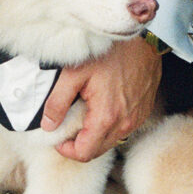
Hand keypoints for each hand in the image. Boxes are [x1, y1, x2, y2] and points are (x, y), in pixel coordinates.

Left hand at [41, 37, 161, 161]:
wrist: (143, 39)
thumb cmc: (109, 52)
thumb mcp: (74, 73)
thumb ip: (57, 103)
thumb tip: (48, 126)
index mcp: (106, 118)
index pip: (84, 153)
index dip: (66, 149)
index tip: (58, 136)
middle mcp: (125, 124)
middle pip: (97, 150)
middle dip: (80, 143)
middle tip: (68, 125)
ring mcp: (137, 118)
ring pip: (111, 140)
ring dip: (95, 134)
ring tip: (85, 112)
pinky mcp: (144, 111)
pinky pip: (124, 128)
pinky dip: (110, 125)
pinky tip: (102, 106)